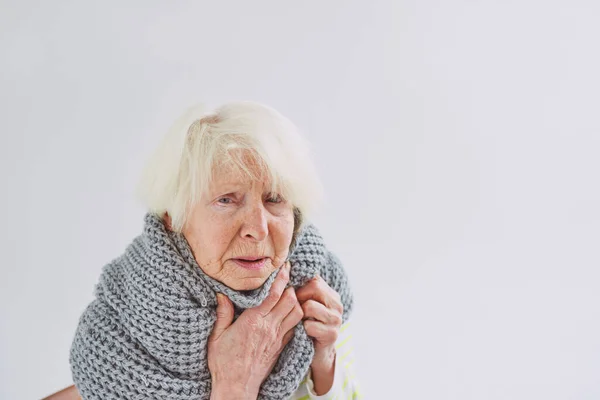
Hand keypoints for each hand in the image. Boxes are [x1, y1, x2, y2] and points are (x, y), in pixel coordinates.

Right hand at [207, 261, 303, 398]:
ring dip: (296, 301)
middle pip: (290, 301)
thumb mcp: (217, 336)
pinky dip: (295, 316)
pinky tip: (289, 312)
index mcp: (252, 321)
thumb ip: (222, 314)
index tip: (284, 266)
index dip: (281, 278)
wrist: (237, 387)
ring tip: (290, 293)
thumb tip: (222, 294)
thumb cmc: (223, 363)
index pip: (273, 295)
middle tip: (288, 276)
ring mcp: (277, 338)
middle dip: (291, 286)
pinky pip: (294, 327)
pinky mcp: (280, 347)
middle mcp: (268, 328)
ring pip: (296, 313)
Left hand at [295, 275, 343, 393]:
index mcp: (332, 295)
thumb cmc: (308, 326)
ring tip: (300, 322)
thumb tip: (286, 271)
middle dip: (299, 298)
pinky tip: (304, 333)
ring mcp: (336, 320)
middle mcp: (337, 305)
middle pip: (314, 287)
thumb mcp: (307, 307)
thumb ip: (303, 291)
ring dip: (300, 315)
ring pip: (310, 306)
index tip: (292, 297)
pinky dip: (303, 329)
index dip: (299, 286)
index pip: (314, 279)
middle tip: (295, 310)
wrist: (318, 353)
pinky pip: (310, 325)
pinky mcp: (332, 334)